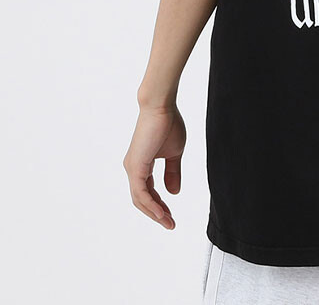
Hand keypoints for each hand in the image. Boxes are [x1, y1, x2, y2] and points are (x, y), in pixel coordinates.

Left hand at [123, 106, 185, 229]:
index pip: (148, 192)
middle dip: (157, 213)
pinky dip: (151, 205)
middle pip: (142, 200)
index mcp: (141, 165)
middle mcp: (134, 169)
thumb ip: (173, 172)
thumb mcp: (174, 153)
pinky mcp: (135, 166)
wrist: (161, 107)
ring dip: (154, 213)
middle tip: (170, 224)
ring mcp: (133, 168)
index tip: (172, 216)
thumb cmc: (168, 124)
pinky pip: (141, 193)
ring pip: (140, 199)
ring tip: (168, 222)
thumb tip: (174, 192)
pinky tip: (161, 213)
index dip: (160, 205)